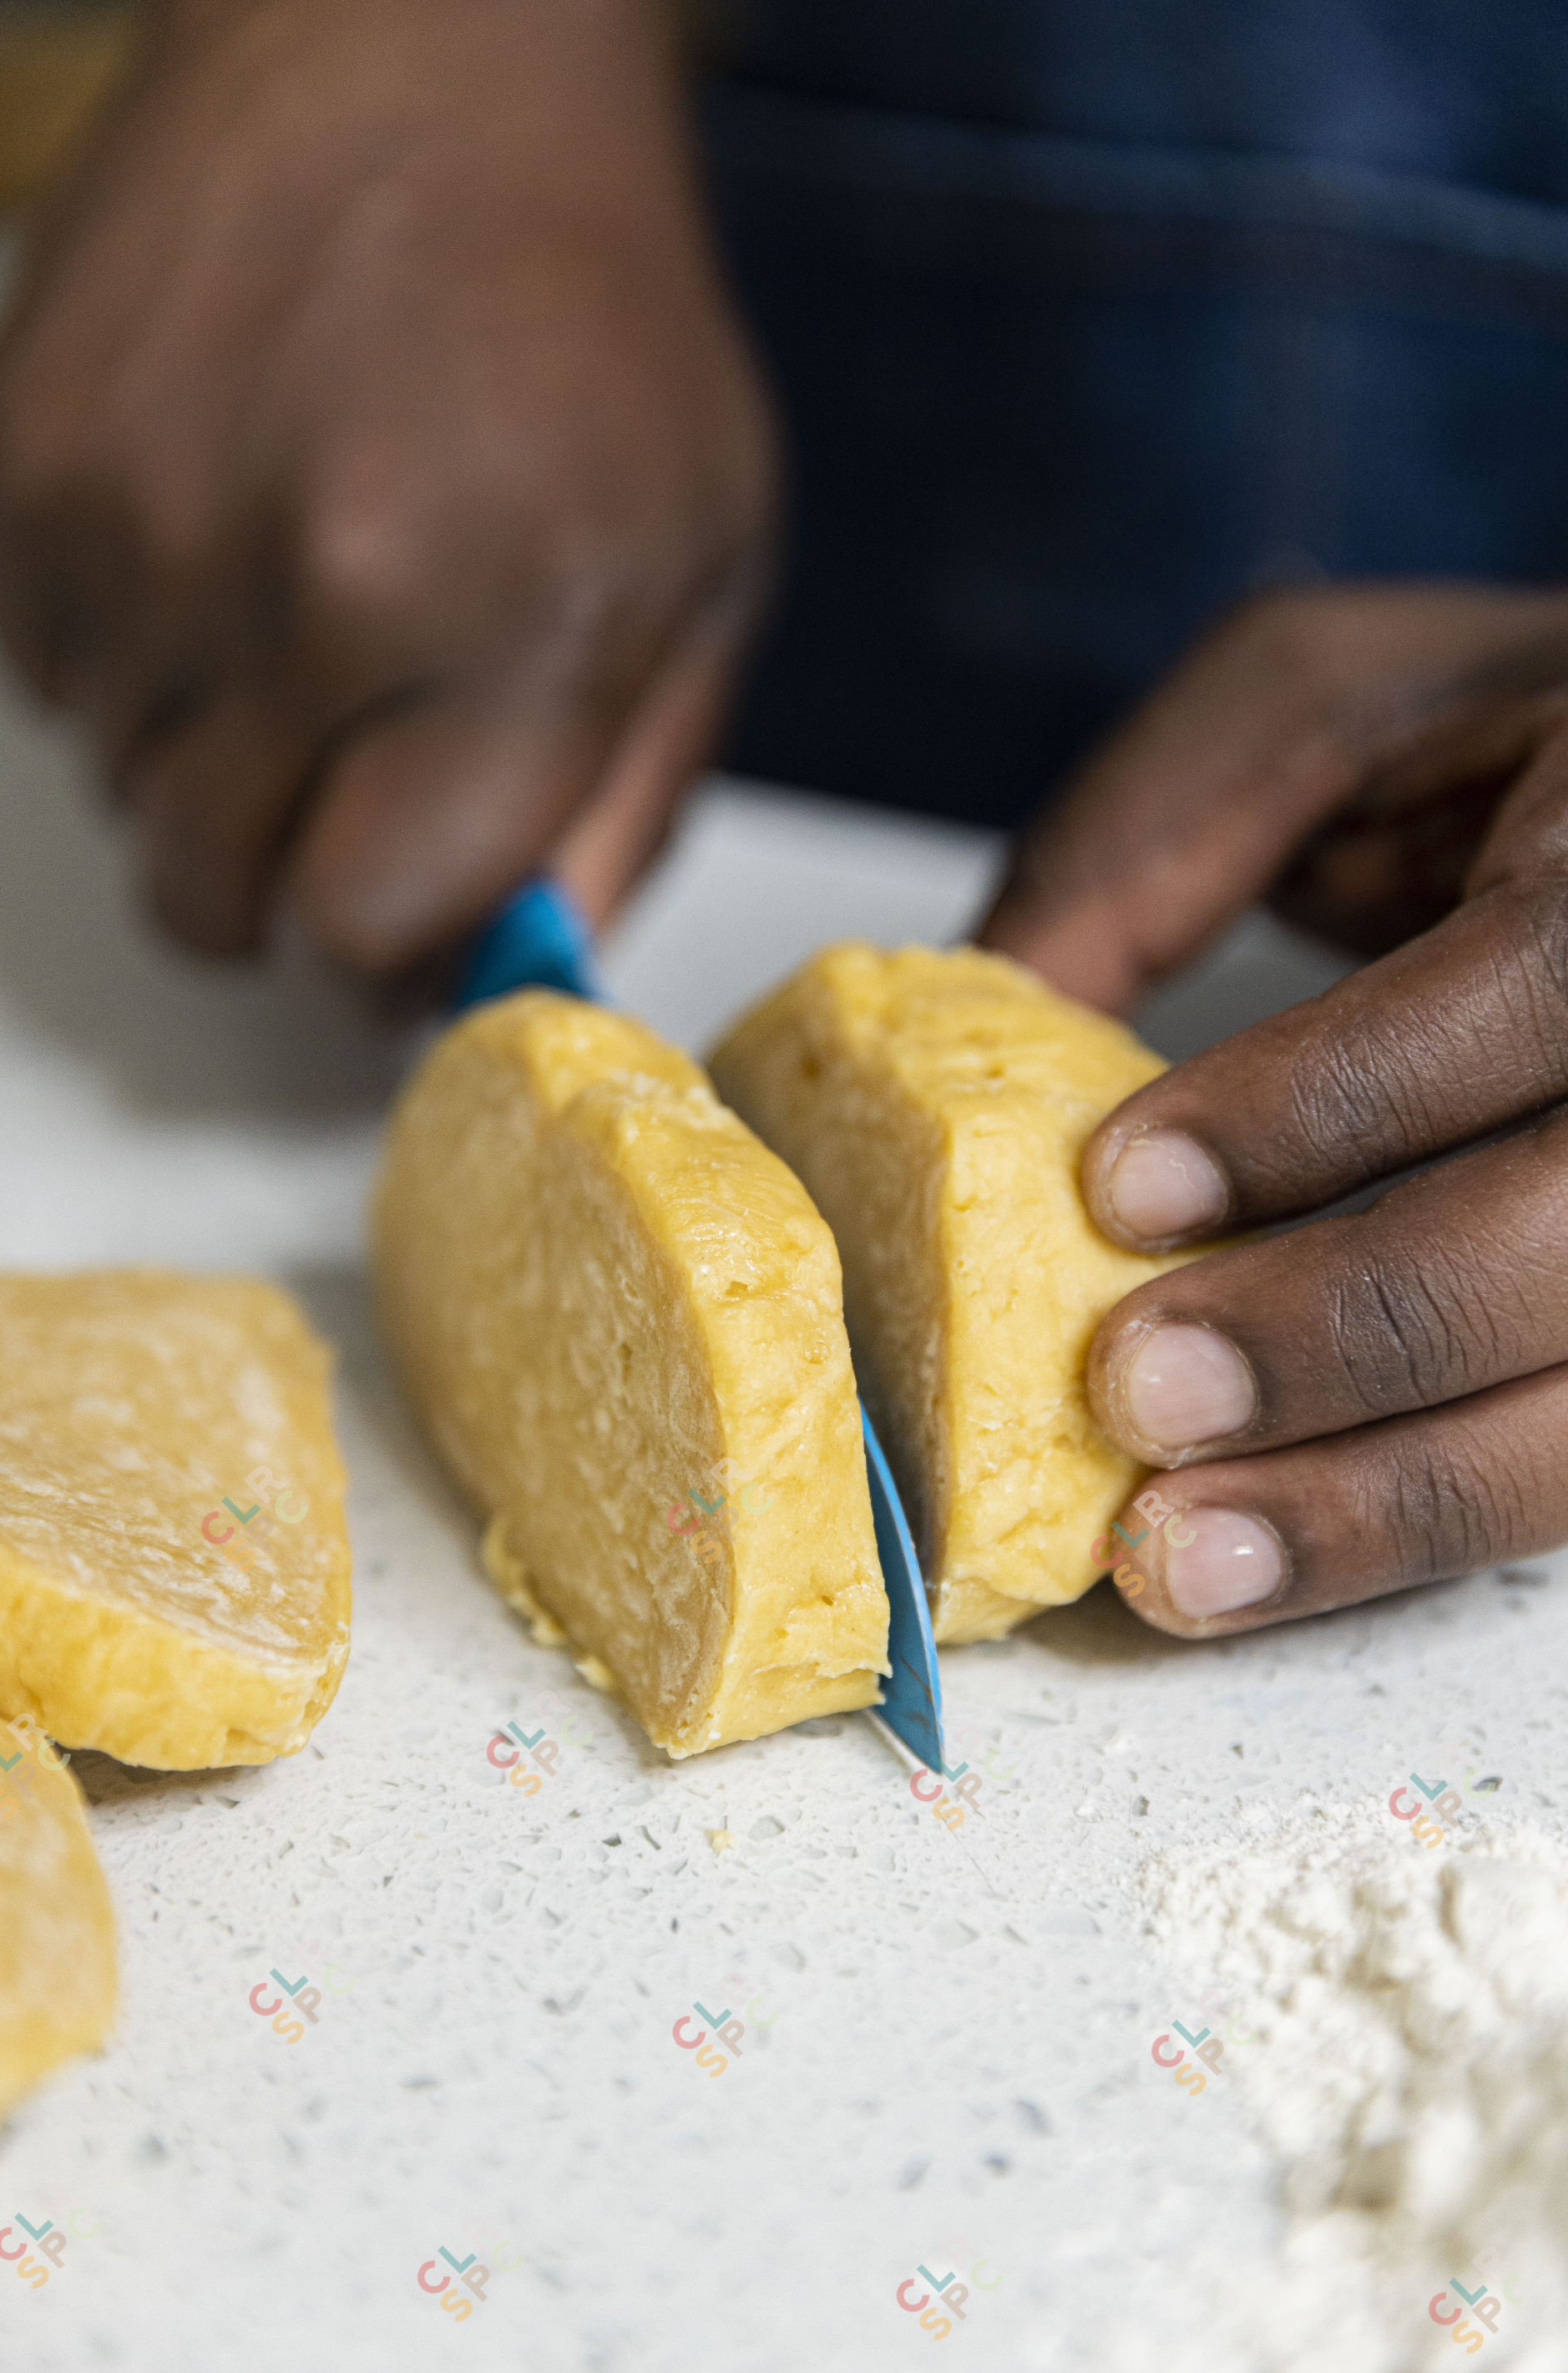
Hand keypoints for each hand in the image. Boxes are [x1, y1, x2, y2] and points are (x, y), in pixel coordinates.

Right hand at [0, 0, 776, 978]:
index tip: (417, 934)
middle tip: (358, 797)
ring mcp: (127, 519)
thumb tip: (520, 965)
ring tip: (309, 623)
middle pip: (217, 899)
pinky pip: (50, 681)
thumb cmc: (587, 298)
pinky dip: (134, 664)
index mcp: (493, 622)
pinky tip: (226, 553)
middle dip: (293, 888)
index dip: (394, 964)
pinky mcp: (18, 461)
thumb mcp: (702, 564)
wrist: (416, 39)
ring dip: (212, 769)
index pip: (369, 932)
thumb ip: (619, 798)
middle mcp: (289, 583)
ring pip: (126, 798)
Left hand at [979, 581, 1567, 1633]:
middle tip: (1139, 1395)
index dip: (1328, 1101)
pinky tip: (1286, 1553)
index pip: (1529, 984)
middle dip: (1353, 1329)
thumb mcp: (1321, 706)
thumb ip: (1157, 839)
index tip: (1122, 1189)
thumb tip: (969, 1030)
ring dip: (1396, 1492)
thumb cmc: (1501, 732)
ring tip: (1187, 1558)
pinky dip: (1432, 1516)